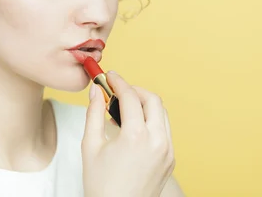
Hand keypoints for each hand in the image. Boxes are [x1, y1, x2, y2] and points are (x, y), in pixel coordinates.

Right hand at [82, 72, 174, 196]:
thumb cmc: (101, 186)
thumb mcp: (90, 146)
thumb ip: (94, 114)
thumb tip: (96, 91)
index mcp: (136, 136)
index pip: (130, 96)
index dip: (118, 82)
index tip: (109, 76)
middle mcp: (157, 141)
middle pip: (153, 100)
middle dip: (136, 90)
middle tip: (118, 91)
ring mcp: (167, 151)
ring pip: (162, 114)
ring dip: (146, 105)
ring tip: (125, 110)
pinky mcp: (171, 160)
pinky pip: (165, 131)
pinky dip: (152, 122)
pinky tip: (135, 128)